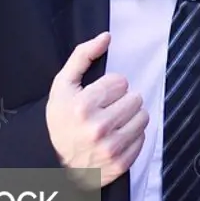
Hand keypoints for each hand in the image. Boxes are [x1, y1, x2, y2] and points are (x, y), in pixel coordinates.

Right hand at [45, 32, 147, 188]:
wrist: (56, 163)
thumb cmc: (62, 120)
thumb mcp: (63, 86)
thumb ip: (82, 56)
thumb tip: (106, 37)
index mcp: (82, 106)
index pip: (121, 82)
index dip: (110, 86)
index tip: (99, 96)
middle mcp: (98, 128)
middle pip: (135, 98)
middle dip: (123, 100)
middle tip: (108, 108)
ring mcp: (111, 148)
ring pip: (143, 117)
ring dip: (131, 116)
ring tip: (115, 121)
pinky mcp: (121, 163)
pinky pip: (143, 137)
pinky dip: (132, 135)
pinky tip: (116, 136)